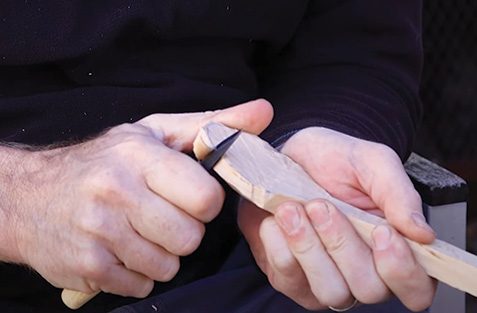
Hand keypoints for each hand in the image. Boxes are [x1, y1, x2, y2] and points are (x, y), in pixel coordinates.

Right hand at [1, 99, 272, 297]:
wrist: (29, 197)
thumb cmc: (104, 161)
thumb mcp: (156, 133)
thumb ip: (213, 124)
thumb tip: (265, 111)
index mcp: (139, 157)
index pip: (206, 199)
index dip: (205, 201)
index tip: (190, 195)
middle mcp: (116, 193)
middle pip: (190, 238)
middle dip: (185, 231)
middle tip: (163, 214)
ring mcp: (99, 234)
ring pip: (168, 267)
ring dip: (162, 254)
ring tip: (140, 231)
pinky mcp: (88, 268)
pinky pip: (142, 286)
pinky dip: (139, 274)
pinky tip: (122, 249)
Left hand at [238, 127, 436, 310]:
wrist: (291, 154)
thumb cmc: (336, 161)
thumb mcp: (374, 162)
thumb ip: (400, 195)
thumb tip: (422, 234)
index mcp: (396, 249)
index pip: (417, 289)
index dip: (402, 270)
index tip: (382, 232)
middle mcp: (366, 272)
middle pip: (369, 289)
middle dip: (342, 244)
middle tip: (322, 206)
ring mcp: (328, 280)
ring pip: (330, 291)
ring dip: (308, 245)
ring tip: (294, 208)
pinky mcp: (293, 279)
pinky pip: (288, 278)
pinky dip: (279, 244)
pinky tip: (279, 219)